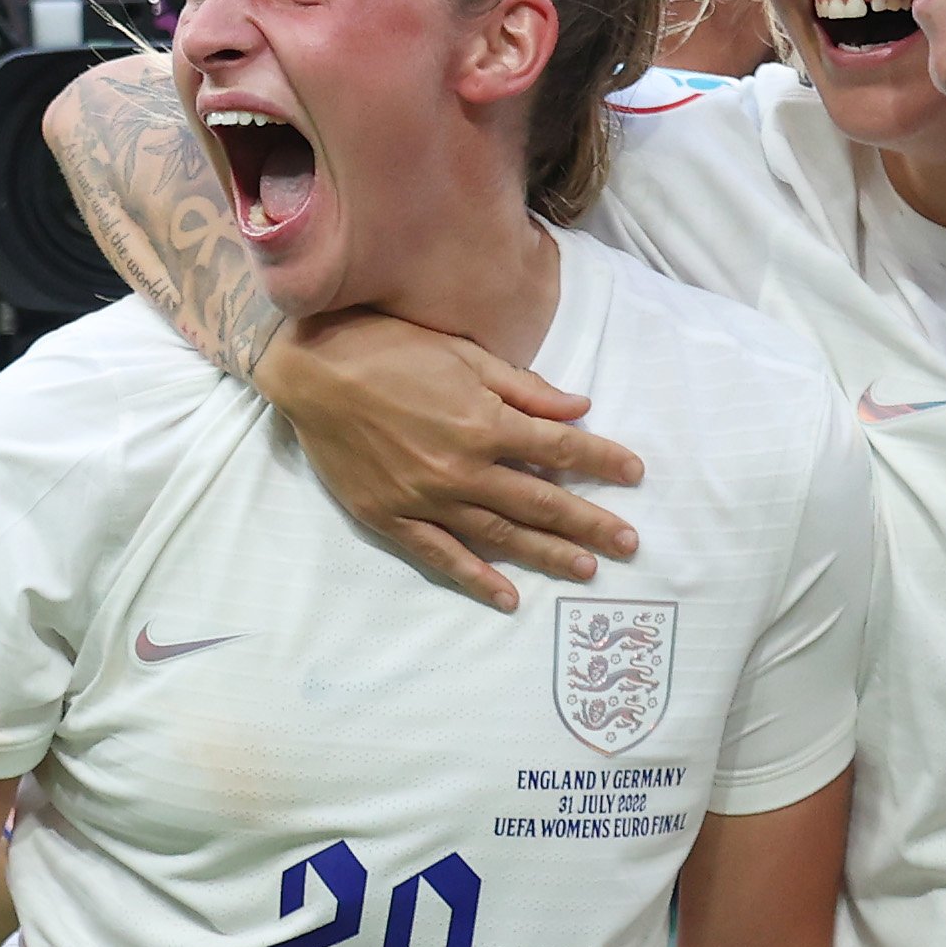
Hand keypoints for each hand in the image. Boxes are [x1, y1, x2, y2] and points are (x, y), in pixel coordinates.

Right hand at [255, 311, 645, 610]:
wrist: (310, 368)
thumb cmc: (389, 348)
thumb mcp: (464, 354)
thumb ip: (525, 388)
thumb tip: (582, 407)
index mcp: (485, 423)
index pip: (561, 449)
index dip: (602, 461)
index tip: (635, 474)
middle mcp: (463, 468)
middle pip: (541, 501)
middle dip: (590, 523)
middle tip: (628, 544)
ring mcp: (426, 499)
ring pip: (500, 535)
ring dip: (547, 554)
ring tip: (587, 571)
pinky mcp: (391, 518)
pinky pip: (442, 556)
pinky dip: (476, 578)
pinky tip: (508, 598)